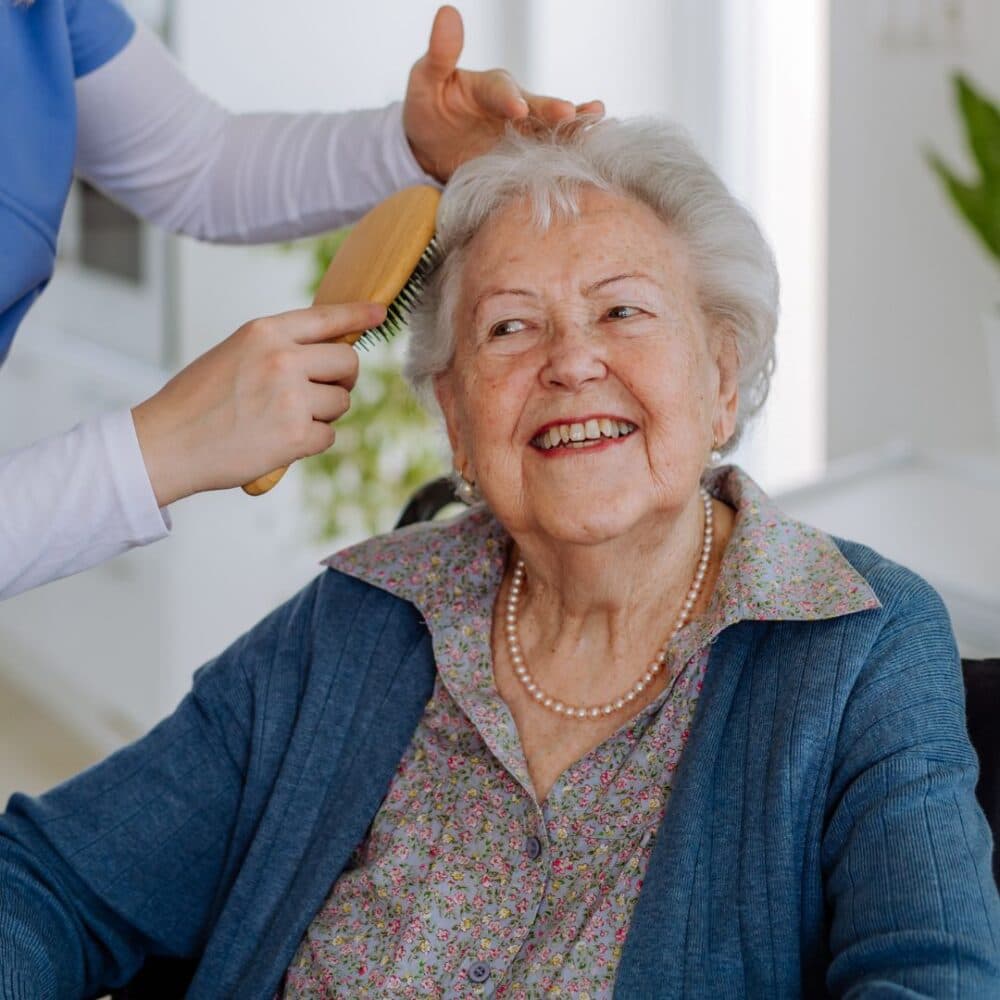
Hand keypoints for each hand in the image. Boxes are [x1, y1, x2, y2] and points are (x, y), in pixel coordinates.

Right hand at [132, 302, 384, 506]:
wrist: (166, 444)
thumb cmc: (196, 403)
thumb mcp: (234, 354)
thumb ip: (277, 348)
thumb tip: (324, 352)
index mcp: (264, 332)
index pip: (326, 317)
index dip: (358, 314)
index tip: (379, 311)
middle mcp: (283, 359)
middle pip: (347, 362)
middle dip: (342, 379)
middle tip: (321, 392)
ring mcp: (292, 397)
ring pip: (341, 402)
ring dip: (324, 414)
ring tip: (284, 420)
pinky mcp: (297, 435)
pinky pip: (329, 435)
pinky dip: (311, 442)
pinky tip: (279, 441)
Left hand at [403, 5, 603, 180]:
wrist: (432, 148)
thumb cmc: (429, 108)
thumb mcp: (426, 80)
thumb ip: (440, 54)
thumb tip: (447, 13)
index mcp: (491, 87)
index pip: (501, 91)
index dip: (509, 99)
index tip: (518, 109)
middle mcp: (515, 108)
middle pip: (538, 108)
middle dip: (554, 111)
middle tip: (571, 113)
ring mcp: (524, 135)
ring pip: (552, 131)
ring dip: (575, 129)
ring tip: (598, 125)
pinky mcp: (526, 161)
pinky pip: (549, 158)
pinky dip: (568, 157)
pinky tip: (590, 155)